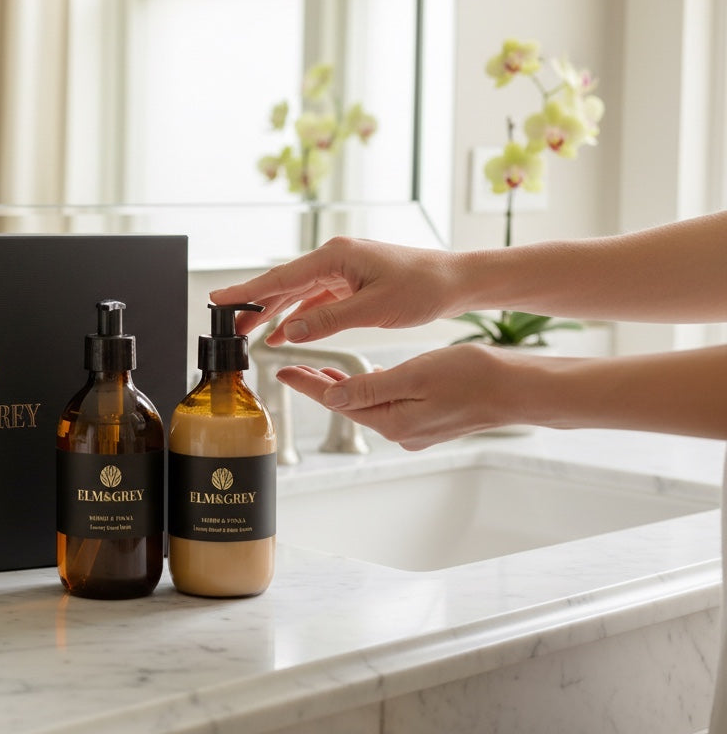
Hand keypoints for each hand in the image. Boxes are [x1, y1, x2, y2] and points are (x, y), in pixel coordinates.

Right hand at [209, 237, 461, 343]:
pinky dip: (298, 317)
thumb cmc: (422, 287)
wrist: (455, 282)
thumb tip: (290, 330)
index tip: (218, 298)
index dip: (247, 291)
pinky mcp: (351, 284)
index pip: (280, 277)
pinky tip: (285, 334)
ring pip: (297, 294)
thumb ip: (328, 320)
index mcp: (335, 256)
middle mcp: (334, 259)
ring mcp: (342, 271)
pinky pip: (315, 301)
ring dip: (273, 314)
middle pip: (283, 284)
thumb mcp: (374, 309)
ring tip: (248, 333)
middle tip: (227, 324)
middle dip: (253, 306)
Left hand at [275, 343, 539, 449]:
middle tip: (293, 367)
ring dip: (345, 387)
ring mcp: (414, 429)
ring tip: (321, 370)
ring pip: (368, 404)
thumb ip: (372, 387)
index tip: (281, 371)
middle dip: (320, 385)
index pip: (337, 400)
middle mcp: (400, 431)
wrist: (517, 389)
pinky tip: (368, 377)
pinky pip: (389, 405)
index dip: (307, 383)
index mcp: (393, 421)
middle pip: (348, 404)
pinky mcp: (427, 422)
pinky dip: (373, 390)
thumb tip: (334, 394)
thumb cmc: (473, 377)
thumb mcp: (415, 375)